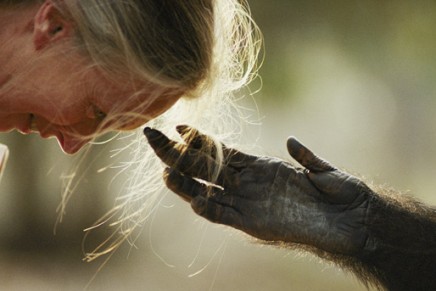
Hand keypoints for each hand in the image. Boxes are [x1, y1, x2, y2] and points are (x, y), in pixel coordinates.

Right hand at [144, 126, 370, 254]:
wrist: (353, 223)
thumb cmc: (341, 195)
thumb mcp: (321, 170)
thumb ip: (305, 157)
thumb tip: (289, 141)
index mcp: (260, 167)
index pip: (221, 150)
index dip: (199, 139)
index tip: (178, 125)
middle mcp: (248, 183)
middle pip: (205, 166)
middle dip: (177, 153)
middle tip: (152, 137)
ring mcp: (249, 203)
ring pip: (208, 190)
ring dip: (186, 183)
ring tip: (163, 171)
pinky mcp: (254, 223)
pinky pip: (224, 216)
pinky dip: (209, 208)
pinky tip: (194, 199)